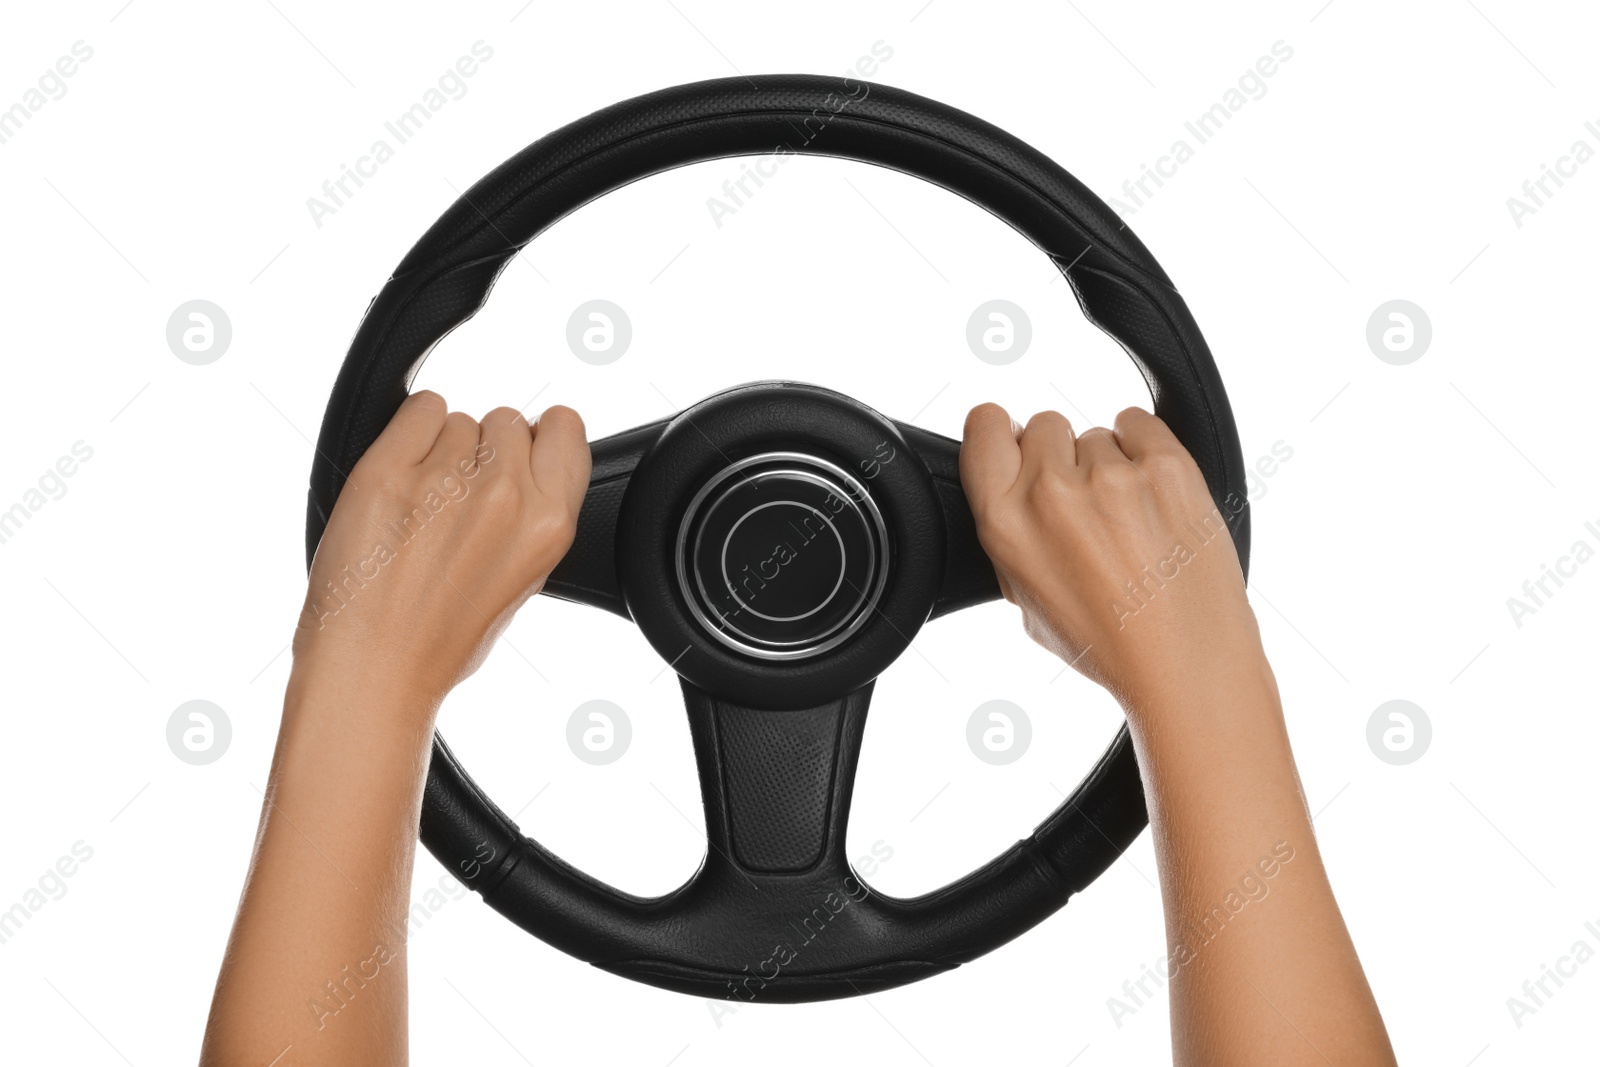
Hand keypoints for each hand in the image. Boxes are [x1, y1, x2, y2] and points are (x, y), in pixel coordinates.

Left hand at [291, 391, 589, 702]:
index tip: (519, 459)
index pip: (564, 426)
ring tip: (422, 510)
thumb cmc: (442, 639)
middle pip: (507, 420)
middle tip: (458, 504)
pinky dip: (408, 434)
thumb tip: (525, 462)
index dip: (538, 439)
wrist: (373, 668)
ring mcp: (445, 480)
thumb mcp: (523, 580)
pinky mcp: (387, 471)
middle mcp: (504, 496)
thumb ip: (533, 515)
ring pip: (458, 419)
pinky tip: (401, 482)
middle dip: (486, 451)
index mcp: (549, 525)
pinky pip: (417, 410)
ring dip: (441, 450)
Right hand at [959, 403, 1262, 712]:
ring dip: (1111, 466)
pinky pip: (1140, 424)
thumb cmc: (1109, 642)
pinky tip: (1153, 496)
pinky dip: (1146, 450)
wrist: (1185, 663)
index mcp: (1005, 522)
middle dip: (1062, 458)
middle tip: (1088, 509)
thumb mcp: (1026, 598)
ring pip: (1097, 435)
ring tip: (1131, 523)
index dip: (1002, 433)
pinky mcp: (1167, 466)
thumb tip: (1015, 488)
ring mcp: (1112, 476)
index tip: (1018, 447)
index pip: (985, 423)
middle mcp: (1052, 492)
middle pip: (1046, 425)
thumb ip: (1012, 533)